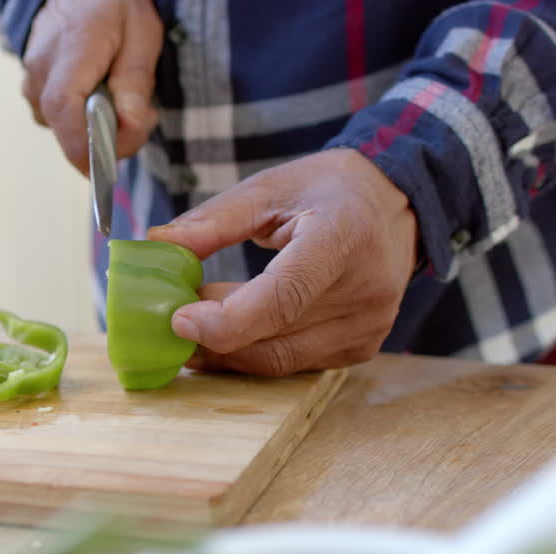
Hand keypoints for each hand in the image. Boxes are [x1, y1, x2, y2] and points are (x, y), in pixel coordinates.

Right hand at [22, 0, 162, 174]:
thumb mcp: (141, 37)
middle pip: (67, 129)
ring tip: (119, 99)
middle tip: (139, 118)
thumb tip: (128, 133)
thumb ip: (135, 86)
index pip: (63, 110)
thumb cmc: (114, 7)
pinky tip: (98, 97)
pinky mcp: (31, 88)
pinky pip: (58, 119)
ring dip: (95, 127)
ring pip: (63, 127)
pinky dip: (82, 118)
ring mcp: (30, 80)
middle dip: (106, 138)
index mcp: (71, 51)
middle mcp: (40, 70)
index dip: (83, 148)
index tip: (107, 169)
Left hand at [148, 149, 418, 376]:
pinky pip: (295, 364)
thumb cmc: (330, 190)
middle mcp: (365, 291)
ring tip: (195, 325)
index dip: (226, 319)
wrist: (396, 204)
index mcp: (344, 238)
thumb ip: (214, 220)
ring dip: (228, 350)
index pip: (284, 297)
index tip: (178, 319)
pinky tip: (231, 333)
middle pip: (274, 336)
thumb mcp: (271, 187)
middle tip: (171, 317)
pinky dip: (255, 353)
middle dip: (213, 335)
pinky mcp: (361, 347)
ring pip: (280, 360)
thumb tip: (159, 244)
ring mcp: (368, 326)